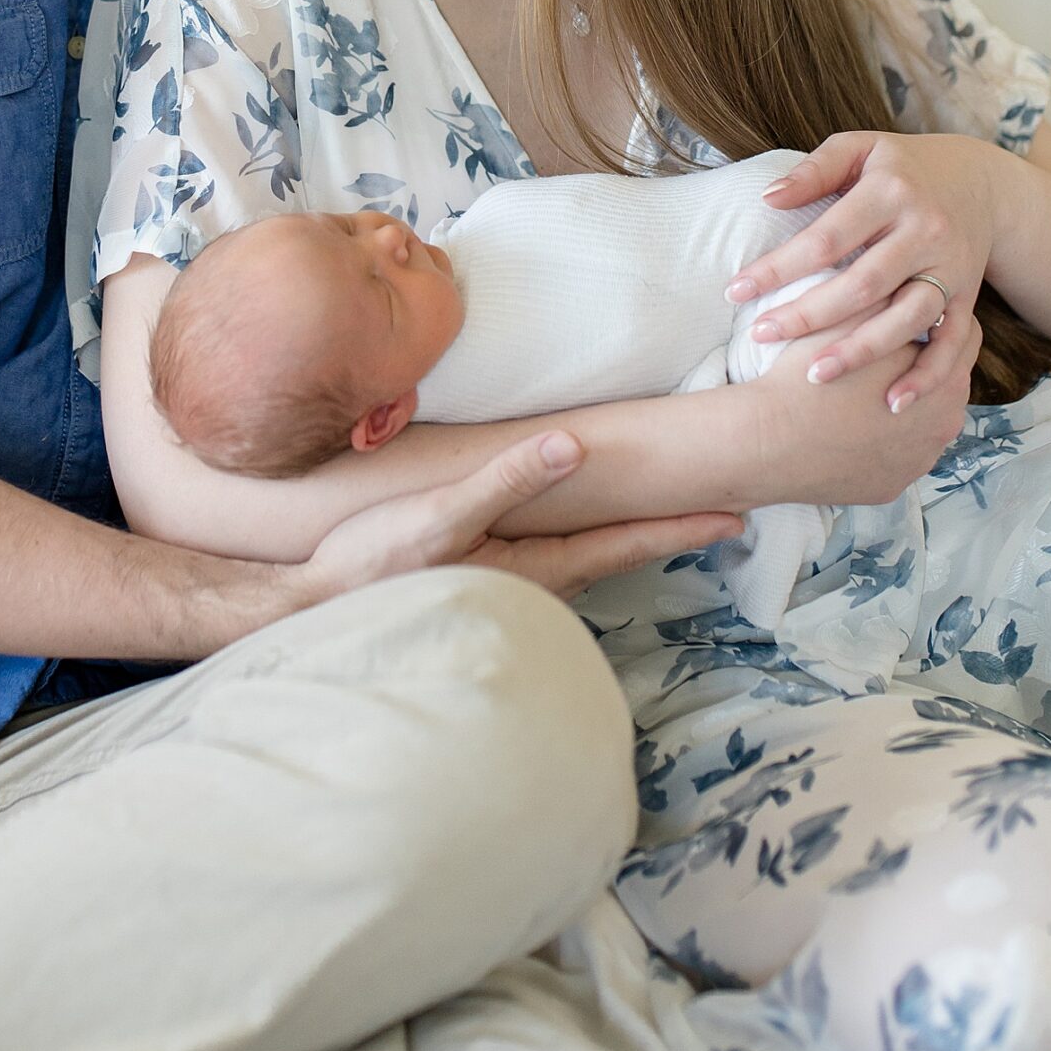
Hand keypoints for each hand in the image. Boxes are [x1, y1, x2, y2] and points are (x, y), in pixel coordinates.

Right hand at [301, 429, 744, 605]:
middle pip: (616, 551)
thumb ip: (509, 480)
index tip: (732, 514)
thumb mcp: (444, 514)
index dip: (679, 527)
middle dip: (666, 530)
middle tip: (720, 510)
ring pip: (588, 556)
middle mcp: (535, 584)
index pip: (625, 542)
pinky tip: (579, 525)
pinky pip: (557, 556)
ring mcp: (512, 586)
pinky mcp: (486, 581)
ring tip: (664, 514)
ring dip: (627, 534)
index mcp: (538, 568)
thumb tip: (573, 445)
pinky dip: (587, 537)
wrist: (318, 605)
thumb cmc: (377, 562)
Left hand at [727, 131, 1003, 409]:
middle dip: (808, 315)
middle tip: (760, 336)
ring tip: (814, 376)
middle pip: (862, 285)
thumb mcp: (859, 149)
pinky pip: (953, 344)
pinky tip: (892, 404)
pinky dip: (927, 376)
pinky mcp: (969, 298)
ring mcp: (951, 268)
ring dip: (861, 352)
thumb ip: (813, 170)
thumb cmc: (900, 167)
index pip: (826, 238)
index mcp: (890, 192)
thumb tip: (767, 197)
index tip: (735, 291)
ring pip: (906, 319)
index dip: (778, 267)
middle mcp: (925, 231)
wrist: (981, 184)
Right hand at [754, 312, 980, 505]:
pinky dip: (879, 441)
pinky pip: (894, 457)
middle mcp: (945, 426)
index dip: (937, 316)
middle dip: (920, 363)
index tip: (913, 308)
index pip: (966, 336)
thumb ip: (893, 294)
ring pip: (921, 423)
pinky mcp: (891, 487)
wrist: (769, 441)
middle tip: (884, 346)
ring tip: (863, 388)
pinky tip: (850, 426)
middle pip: (945, 382)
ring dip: (902, 405)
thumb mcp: (854, 318)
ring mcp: (919, 462)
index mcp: (947, 379)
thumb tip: (910, 275)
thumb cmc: (811, 373)